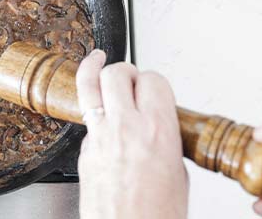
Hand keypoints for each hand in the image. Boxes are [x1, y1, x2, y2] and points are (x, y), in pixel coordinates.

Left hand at [76, 50, 187, 218]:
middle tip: (128, 75)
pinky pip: (87, 119)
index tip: (153, 85)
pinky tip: (95, 109)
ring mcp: (99, 137)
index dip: (153, 80)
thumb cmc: (155, 215)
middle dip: (124, 69)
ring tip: (95, 58)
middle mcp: (125, 127)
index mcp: (157, 130)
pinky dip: (93, 111)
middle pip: (116, 73)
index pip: (153, 80)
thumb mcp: (178, 173)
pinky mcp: (83, 151)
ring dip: (93, 68)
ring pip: (88, 85)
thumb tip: (158, 128)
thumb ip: (165, 141)